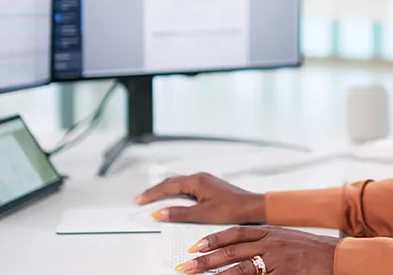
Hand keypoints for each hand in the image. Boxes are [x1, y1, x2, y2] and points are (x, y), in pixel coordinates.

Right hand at [135, 172, 264, 224]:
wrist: (253, 207)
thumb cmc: (233, 210)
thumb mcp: (202, 215)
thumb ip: (179, 214)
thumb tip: (160, 213)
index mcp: (196, 181)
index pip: (167, 187)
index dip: (151, 194)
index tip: (139, 201)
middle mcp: (200, 177)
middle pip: (171, 182)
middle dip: (155, 191)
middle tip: (141, 199)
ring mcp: (205, 180)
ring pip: (179, 183)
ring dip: (165, 190)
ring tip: (153, 199)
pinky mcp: (209, 186)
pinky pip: (187, 186)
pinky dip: (176, 192)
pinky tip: (174, 199)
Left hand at [177, 226, 337, 274]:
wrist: (338, 257)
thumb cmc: (313, 251)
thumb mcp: (286, 240)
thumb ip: (264, 244)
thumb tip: (242, 252)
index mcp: (269, 232)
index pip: (234, 233)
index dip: (212, 239)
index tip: (194, 246)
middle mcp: (270, 243)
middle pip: (231, 251)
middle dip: (205, 260)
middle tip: (185, 267)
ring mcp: (277, 260)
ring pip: (240, 269)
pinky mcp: (284, 274)